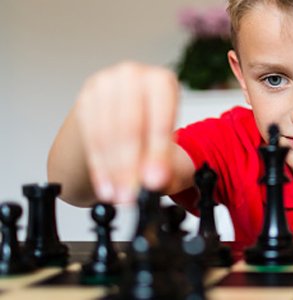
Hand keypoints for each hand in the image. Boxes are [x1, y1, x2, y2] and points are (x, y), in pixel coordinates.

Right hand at [75, 62, 178, 202]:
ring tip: (120, 195)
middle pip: (130, 125)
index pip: (160, 116)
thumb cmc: (152, 127)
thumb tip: (156, 182)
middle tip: (133, 193)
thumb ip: (167, 163)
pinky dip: (99, 166)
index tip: (155, 180)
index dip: (158, 151)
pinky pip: (90, 138)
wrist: (124, 114)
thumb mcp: (168, 142)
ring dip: (113, 170)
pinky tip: (106, 185)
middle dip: (131, 165)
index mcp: (161, 81)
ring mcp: (104, 85)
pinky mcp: (85, 99)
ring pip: (107, 133)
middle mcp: (132, 76)